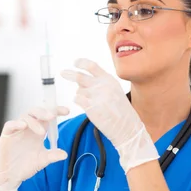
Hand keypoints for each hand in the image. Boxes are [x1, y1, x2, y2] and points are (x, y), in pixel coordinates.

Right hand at [0, 105, 68, 190]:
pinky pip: (10, 125)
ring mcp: (17, 131)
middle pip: (35, 112)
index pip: (47, 117)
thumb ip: (53, 156)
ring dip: (34, 121)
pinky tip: (24, 126)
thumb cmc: (25, 166)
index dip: (56, 111)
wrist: (11, 177)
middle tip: (52, 116)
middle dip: (44, 112)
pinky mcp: (6, 136)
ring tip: (41, 132)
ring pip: (24, 117)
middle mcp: (28, 129)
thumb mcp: (42, 160)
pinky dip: (16, 124)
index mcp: (38, 132)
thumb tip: (65, 154)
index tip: (67, 111)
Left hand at [61, 58, 157, 172]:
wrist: (127, 127)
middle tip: (63, 73)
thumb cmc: (121, 111)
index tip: (75, 62)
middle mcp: (102, 86)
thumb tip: (81, 82)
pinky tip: (87, 107)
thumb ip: (100, 84)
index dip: (81, 63)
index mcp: (109, 80)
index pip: (92, 66)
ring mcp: (96, 96)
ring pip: (79, 91)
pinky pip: (77, 100)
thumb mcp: (115, 92)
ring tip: (92, 103)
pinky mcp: (90, 107)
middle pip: (80, 77)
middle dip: (69, 74)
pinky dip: (78, 102)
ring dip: (81, 96)